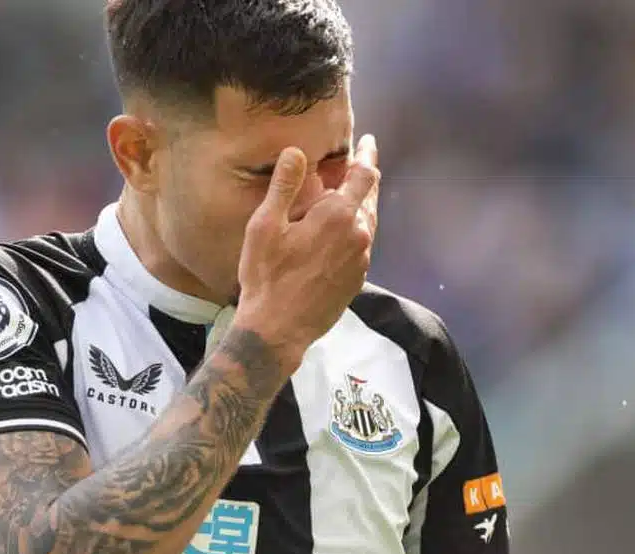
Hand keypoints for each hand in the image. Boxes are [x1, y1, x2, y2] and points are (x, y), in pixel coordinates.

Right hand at [234, 134, 380, 369]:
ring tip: (346, 196)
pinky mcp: (356, 280)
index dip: (367, 154)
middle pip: (369, 197)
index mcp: (339, 215)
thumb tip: (296, 151)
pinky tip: (339, 233)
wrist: (277, 330)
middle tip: (357, 162)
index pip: (364, 174)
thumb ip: (284, 185)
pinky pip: (361, 245)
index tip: (368, 141)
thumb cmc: (266, 276)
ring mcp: (361, 260)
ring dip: (359, 205)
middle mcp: (359, 235)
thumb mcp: (265, 226)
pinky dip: (354, 230)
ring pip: (367, 222)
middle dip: (363, 178)